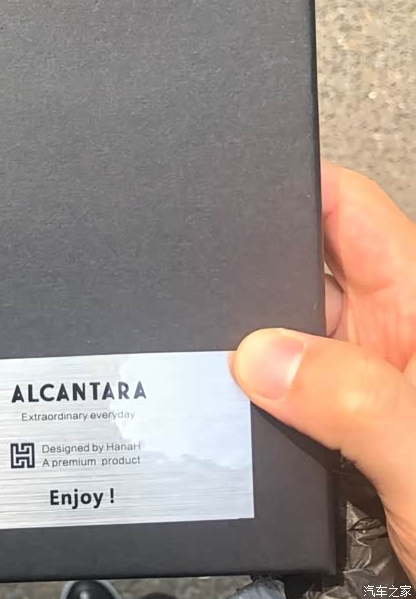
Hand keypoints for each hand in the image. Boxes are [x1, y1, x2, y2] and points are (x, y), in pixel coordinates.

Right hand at [230, 161, 415, 580]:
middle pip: (302, 266)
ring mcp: (361, 374)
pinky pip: (280, 380)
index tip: (232, 181)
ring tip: (216, 357)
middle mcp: (389, 331)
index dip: (296, 181)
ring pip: (283, 329)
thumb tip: (259, 356)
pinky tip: (231, 399)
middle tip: (209, 299)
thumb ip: (350, 398)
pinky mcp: (339, 417)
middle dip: (250, 271)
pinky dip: (250, 384)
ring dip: (248, 339)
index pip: (350, 208)